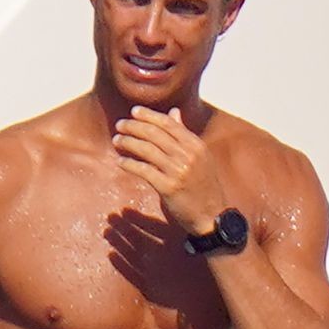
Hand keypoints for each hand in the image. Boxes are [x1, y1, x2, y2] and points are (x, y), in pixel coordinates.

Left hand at [112, 107, 227, 236]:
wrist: (212, 216)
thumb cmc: (204, 186)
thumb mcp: (200, 157)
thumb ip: (185, 135)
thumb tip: (173, 112)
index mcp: (196, 145)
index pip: (168, 123)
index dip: (148, 115)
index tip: (134, 112)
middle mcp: (188, 155)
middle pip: (155, 133)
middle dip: (134, 126)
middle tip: (120, 124)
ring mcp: (178, 171)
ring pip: (147, 149)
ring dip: (128, 142)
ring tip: (117, 140)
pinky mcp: (168, 188)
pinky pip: (143, 170)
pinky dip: (129, 164)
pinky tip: (120, 162)